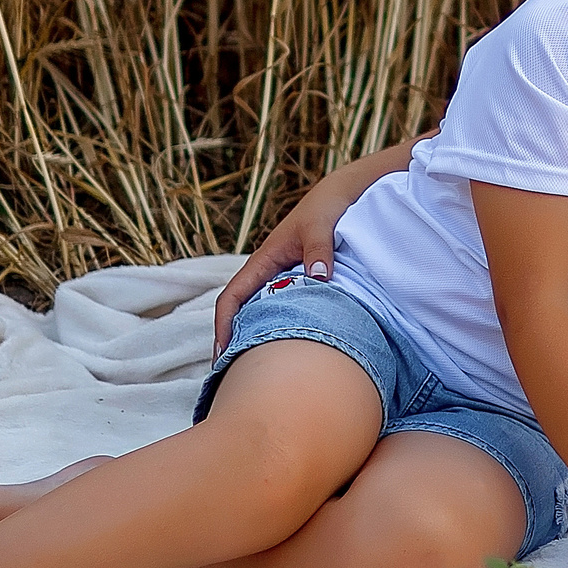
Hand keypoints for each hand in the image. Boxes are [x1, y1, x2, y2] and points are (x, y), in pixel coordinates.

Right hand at [212, 201, 337, 355]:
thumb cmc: (329, 207)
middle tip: (233, 374)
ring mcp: (284, 277)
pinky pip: (283, 308)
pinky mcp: (302, 280)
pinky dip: (279, 326)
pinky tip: (290, 347)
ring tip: (255, 369)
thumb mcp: (321, 225)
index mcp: (265, 260)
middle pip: (242, 310)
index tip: (222, 352)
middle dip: (234, 339)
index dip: (223, 325)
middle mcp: (270, 271)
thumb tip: (319, 276)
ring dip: (255, 335)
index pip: (232, 296)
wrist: (345, 192)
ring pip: (262, 311)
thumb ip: (318, 248)